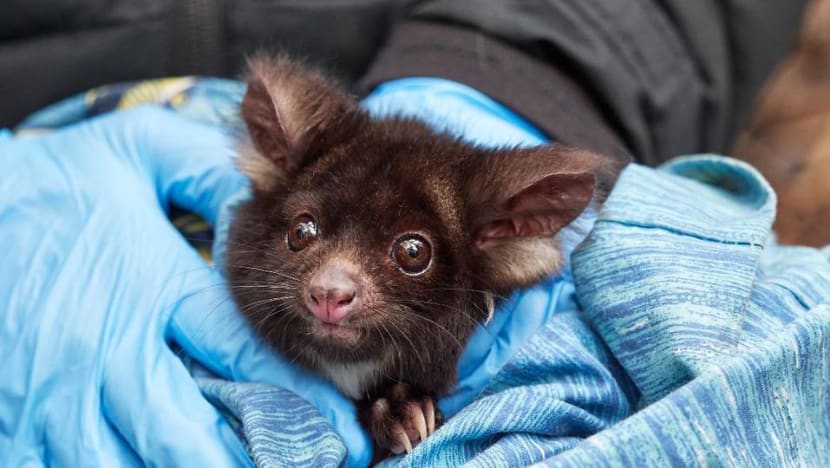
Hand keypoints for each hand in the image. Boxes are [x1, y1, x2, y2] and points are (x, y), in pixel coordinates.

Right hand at [0, 107, 369, 466]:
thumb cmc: (59, 180)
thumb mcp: (141, 151)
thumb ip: (207, 171)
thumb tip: (269, 190)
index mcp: (152, 286)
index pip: (239, 352)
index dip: (299, 396)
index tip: (344, 428)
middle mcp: (109, 345)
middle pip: (185, 429)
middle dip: (246, 463)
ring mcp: (58, 387)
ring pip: (125, 462)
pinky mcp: (17, 409)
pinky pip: (56, 466)